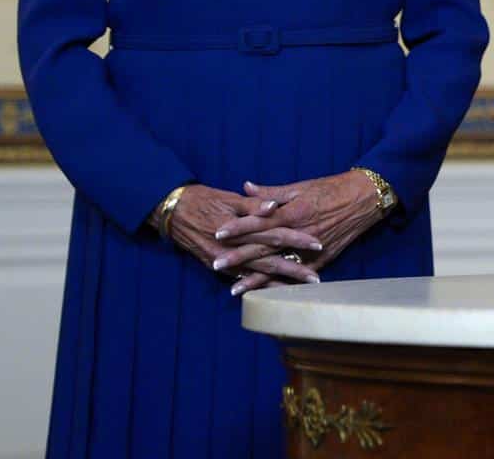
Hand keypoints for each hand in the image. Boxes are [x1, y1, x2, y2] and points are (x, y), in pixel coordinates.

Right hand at [162, 183, 322, 289]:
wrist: (175, 212)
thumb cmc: (206, 200)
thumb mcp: (230, 198)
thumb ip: (254, 203)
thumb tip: (274, 206)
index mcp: (241, 225)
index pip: (276, 232)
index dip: (297, 239)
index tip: (319, 243)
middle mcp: (234, 246)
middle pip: (270, 258)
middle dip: (294, 267)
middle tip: (316, 277)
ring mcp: (225, 260)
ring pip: (257, 273)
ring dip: (280, 282)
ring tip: (301, 290)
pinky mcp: (217, 267)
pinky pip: (241, 279)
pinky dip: (256, 286)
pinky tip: (272, 294)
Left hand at [210, 172, 385, 287]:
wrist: (364, 198)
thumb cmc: (331, 189)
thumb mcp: (300, 187)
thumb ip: (272, 193)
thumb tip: (246, 188)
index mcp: (294, 212)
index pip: (261, 221)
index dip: (239, 226)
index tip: (218, 232)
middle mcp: (300, 233)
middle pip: (265, 247)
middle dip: (239, 256)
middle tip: (215, 263)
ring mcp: (311, 248)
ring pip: (279, 265)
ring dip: (256, 278)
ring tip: (234, 289)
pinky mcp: (322, 259)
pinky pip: (299, 274)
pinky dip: (282, 285)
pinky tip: (265, 294)